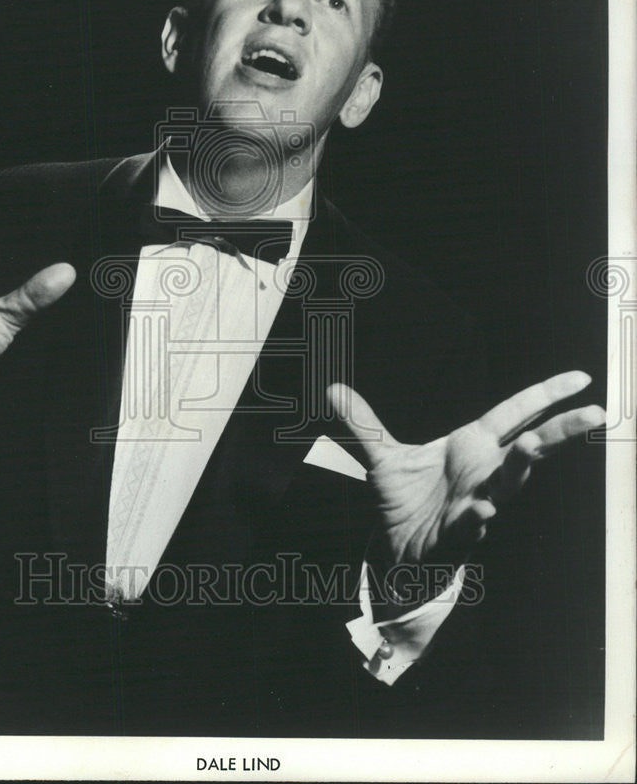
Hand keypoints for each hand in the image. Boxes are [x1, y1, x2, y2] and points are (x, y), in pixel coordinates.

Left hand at [327, 372, 604, 569]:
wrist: (393, 550)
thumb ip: (363, 422)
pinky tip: (482, 508)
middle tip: (594, 413)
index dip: (546, 396)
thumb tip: (333, 389)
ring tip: (531, 446)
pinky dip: (476, 516)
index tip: (581, 379)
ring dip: (520, 468)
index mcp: (472, 447)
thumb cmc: (405, 502)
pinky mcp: (457, 534)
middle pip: (529, 448)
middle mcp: (482, 473)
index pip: (515, 414)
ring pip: (508, 485)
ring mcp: (475, 503)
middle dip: (561, 431)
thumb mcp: (380, 457)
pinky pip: (471, 524)